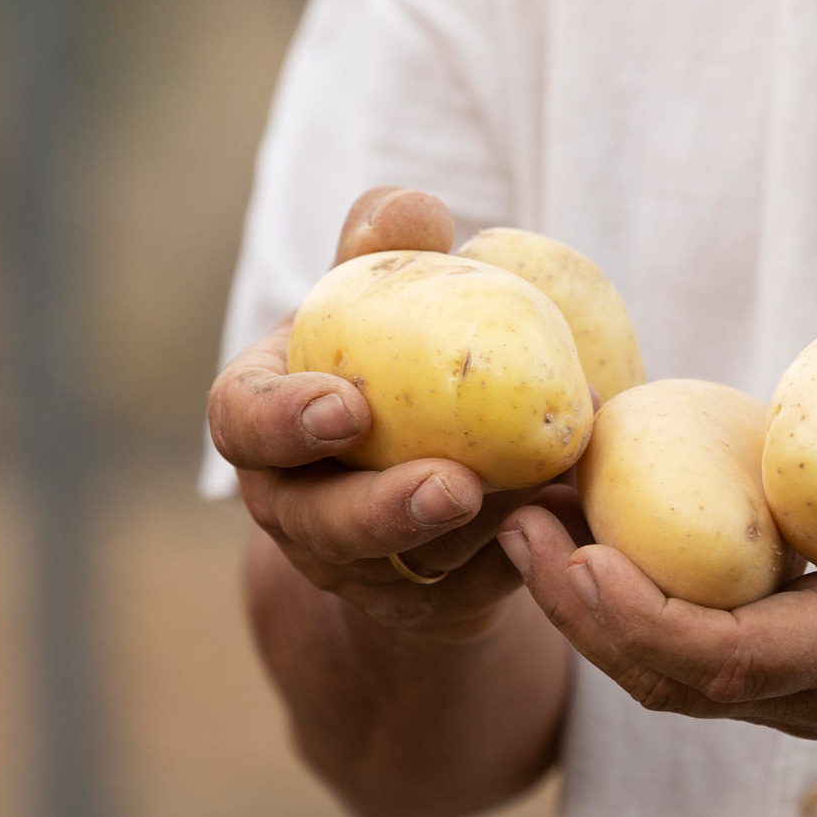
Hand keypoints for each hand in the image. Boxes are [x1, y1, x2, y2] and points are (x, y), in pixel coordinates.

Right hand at [209, 187, 581, 641]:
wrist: (427, 455)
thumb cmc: (395, 353)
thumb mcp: (382, 296)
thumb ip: (386, 248)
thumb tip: (413, 211)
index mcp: (264, 419)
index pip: (243, 424)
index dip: (284, 422)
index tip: (346, 405)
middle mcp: (295, 504)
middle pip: (322, 525)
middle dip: (384, 511)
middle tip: (456, 483)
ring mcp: (355, 567)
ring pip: (407, 568)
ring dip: (476, 532)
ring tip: (545, 486)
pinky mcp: (426, 605)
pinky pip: (472, 594)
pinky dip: (523, 554)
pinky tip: (573, 513)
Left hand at [496, 322, 816, 740]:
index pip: (726, 660)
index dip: (634, 615)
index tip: (567, 549)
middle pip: (666, 680)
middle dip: (577, 611)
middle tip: (510, 517)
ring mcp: (806, 697)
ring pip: (667, 681)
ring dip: (589, 615)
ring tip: (529, 523)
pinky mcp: (793, 681)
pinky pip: (690, 664)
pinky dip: (628, 613)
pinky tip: (591, 539)